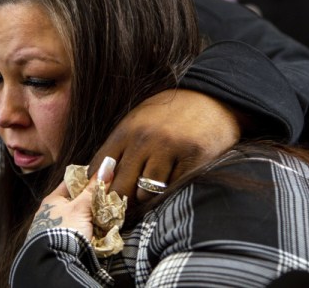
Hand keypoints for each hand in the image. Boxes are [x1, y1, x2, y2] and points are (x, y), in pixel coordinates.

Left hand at [27, 158, 116, 240]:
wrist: (55, 262)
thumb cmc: (65, 229)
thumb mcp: (81, 206)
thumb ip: (95, 188)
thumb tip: (108, 164)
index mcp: (53, 199)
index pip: (72, 181)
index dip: (88, 178)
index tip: (103, 177)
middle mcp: (52, 212)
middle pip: (76, 200)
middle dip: (92, 200)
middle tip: (109, 198)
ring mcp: (56, 228)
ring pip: (78, 216)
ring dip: (92, 216)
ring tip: (108, 215)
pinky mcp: (61, 242)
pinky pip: (78, 231)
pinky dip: (89, 230)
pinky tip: (99, 230)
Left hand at [89, 89, 241, 201]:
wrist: (211, 100)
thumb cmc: (170, 114)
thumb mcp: (138, 122)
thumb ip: (120, 148)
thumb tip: (98, 179)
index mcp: (126, 130)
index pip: (99, 168)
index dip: (96, 187)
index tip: (100, 197)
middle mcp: (144, 140)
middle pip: (119, 187)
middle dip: (119, 201)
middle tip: (124, 207)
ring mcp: (168, 150)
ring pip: (145, 193)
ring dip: (147, 196)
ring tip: (154, 187)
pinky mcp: (192, 160)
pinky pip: (172, 189)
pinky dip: (170, 191)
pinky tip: (174, 179)